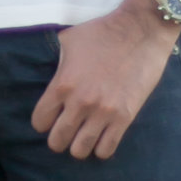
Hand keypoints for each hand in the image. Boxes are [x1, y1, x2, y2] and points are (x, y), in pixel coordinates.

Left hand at [30, 0, 176, 160]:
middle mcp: (79, 103)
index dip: (43, 121)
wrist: (140, 30)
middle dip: (59, 138)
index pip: (39, 122)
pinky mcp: (124, 117)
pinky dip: (102, 147)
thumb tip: (49, 72)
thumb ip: (56, 62)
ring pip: (80, 150)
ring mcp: (103, 112)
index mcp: (62, 85)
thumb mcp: (68, 41)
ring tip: (85, 136)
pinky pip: (106, 150)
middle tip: (67, 131)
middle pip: (57, 141)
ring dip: (80, 145)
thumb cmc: (102, 32)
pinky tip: (103, 137)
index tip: (51, 117)